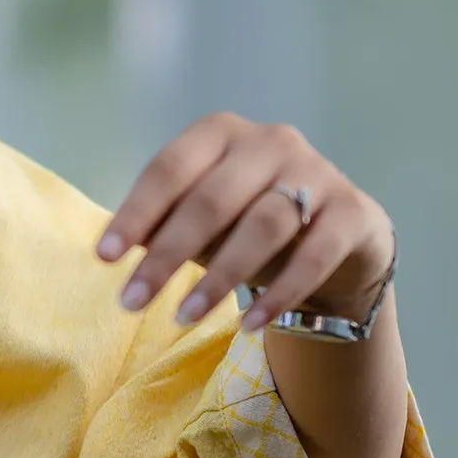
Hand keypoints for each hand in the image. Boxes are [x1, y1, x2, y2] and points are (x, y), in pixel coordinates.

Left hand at [97, 114, 394, 332]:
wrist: (337, 244)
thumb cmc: (247, 226)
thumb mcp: (201, 223)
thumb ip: (162, 226)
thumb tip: (110, 250)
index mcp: (221, 133)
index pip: (169, 168)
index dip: (136, 213)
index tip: (104, 257)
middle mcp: (271, 141)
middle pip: (212, 199)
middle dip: (168, 254)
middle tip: (132, 301)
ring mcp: (317, 173)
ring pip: (263, 225)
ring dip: (219, 277)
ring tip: (183, 317)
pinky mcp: (353, 212)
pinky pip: (314, 256)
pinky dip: (280, 293)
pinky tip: (250, 324)